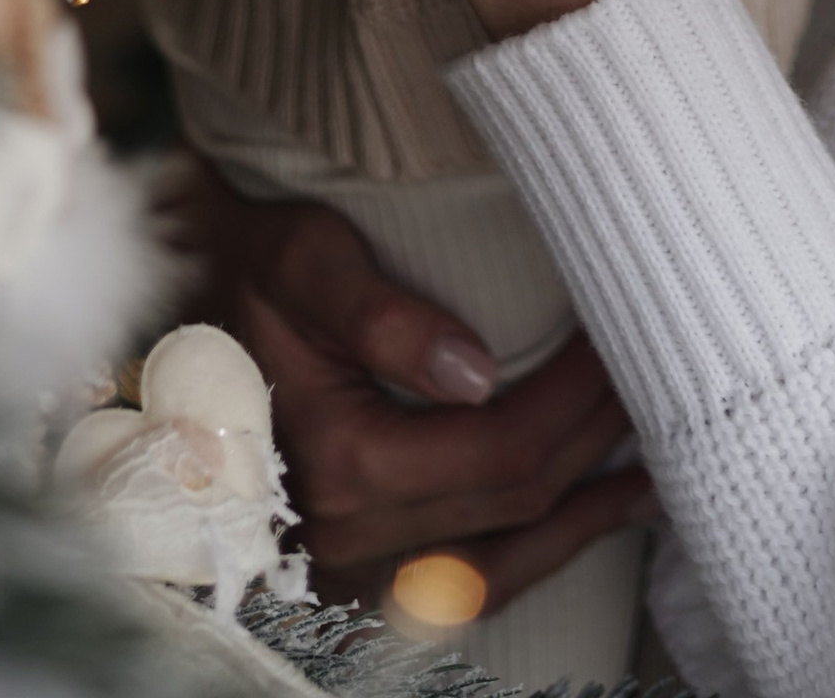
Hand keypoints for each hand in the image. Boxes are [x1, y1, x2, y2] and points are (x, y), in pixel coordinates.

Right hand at [175, 156, 654, 608]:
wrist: (176, 302)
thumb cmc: (248, 264)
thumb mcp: (305, 259)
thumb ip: (383, 316)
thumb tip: (477, 371)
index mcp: (344, 464)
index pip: (504, 446)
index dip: (579, 397)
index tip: (627, 334)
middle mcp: (350, 537)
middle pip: (517, 501)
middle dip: (597, 434)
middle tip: (658, 366)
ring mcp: (354, 566)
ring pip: (507, 557)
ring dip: (588, 504)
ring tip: (658, 456)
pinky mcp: (361, 566)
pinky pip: (474, 575)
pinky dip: (546, 545)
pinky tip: (603, 509)